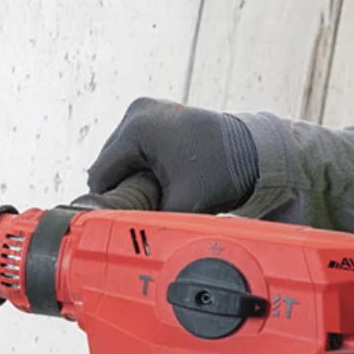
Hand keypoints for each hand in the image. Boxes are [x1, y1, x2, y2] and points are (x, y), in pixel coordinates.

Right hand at [87, 98, 258, 212]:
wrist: (254, 151)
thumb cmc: (221, 173)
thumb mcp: (181, 204)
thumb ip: (148, 221)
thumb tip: (126, 244)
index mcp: (137, 129)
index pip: (100, 174)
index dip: (108, 201)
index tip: (122, 218)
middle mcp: (138, 112)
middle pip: (109, 162)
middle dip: (122, 187)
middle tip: (145, 206)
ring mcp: (147, 109)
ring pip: (121, 155)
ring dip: (131, 176)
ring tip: (156, 190)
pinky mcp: (156, 113)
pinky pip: (135, 146)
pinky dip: (142, 164)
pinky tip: (160, 177)